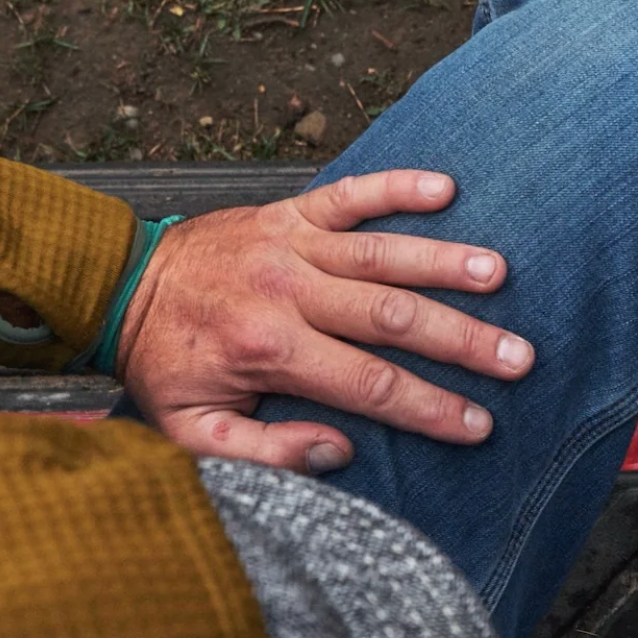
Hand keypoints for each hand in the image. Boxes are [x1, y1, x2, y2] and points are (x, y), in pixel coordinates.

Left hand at [117, 170, 533, 473]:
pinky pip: (350, 194)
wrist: (119, 285)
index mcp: (268, 348)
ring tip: (501, 276)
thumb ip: (265, 450)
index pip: (369, 384)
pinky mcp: (289, 212)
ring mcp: (291, 244)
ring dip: (446, 263)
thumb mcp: (195, 431)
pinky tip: (445, 187)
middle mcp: (286, 291)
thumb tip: (338, 450)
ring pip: (383, 252)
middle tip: (518, 360)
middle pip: (392, 317)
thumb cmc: (167, 363)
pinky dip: (397, 186)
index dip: (429, 407)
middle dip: (462, 341)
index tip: (478, 425)